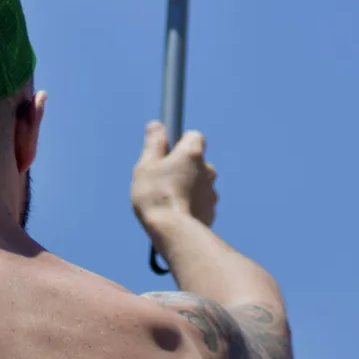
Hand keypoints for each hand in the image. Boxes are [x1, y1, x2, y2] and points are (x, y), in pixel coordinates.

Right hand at [130, 120, 217, 238]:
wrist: (174, 233)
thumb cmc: (156, 196)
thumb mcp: (146, 166)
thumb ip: (154, 143)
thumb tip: (157, 125)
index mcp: (192, 153)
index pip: (193, 136)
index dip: (179, 142)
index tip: (166, 152)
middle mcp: (208, 169)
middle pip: (195, 161)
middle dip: (182, 167)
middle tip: (162, 180)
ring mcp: (212, 192)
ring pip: (198, 183)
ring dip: (187, 187)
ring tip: (167, 201)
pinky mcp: (212, 211)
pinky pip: (200, 202)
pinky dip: (191, 205)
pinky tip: (176, 214)